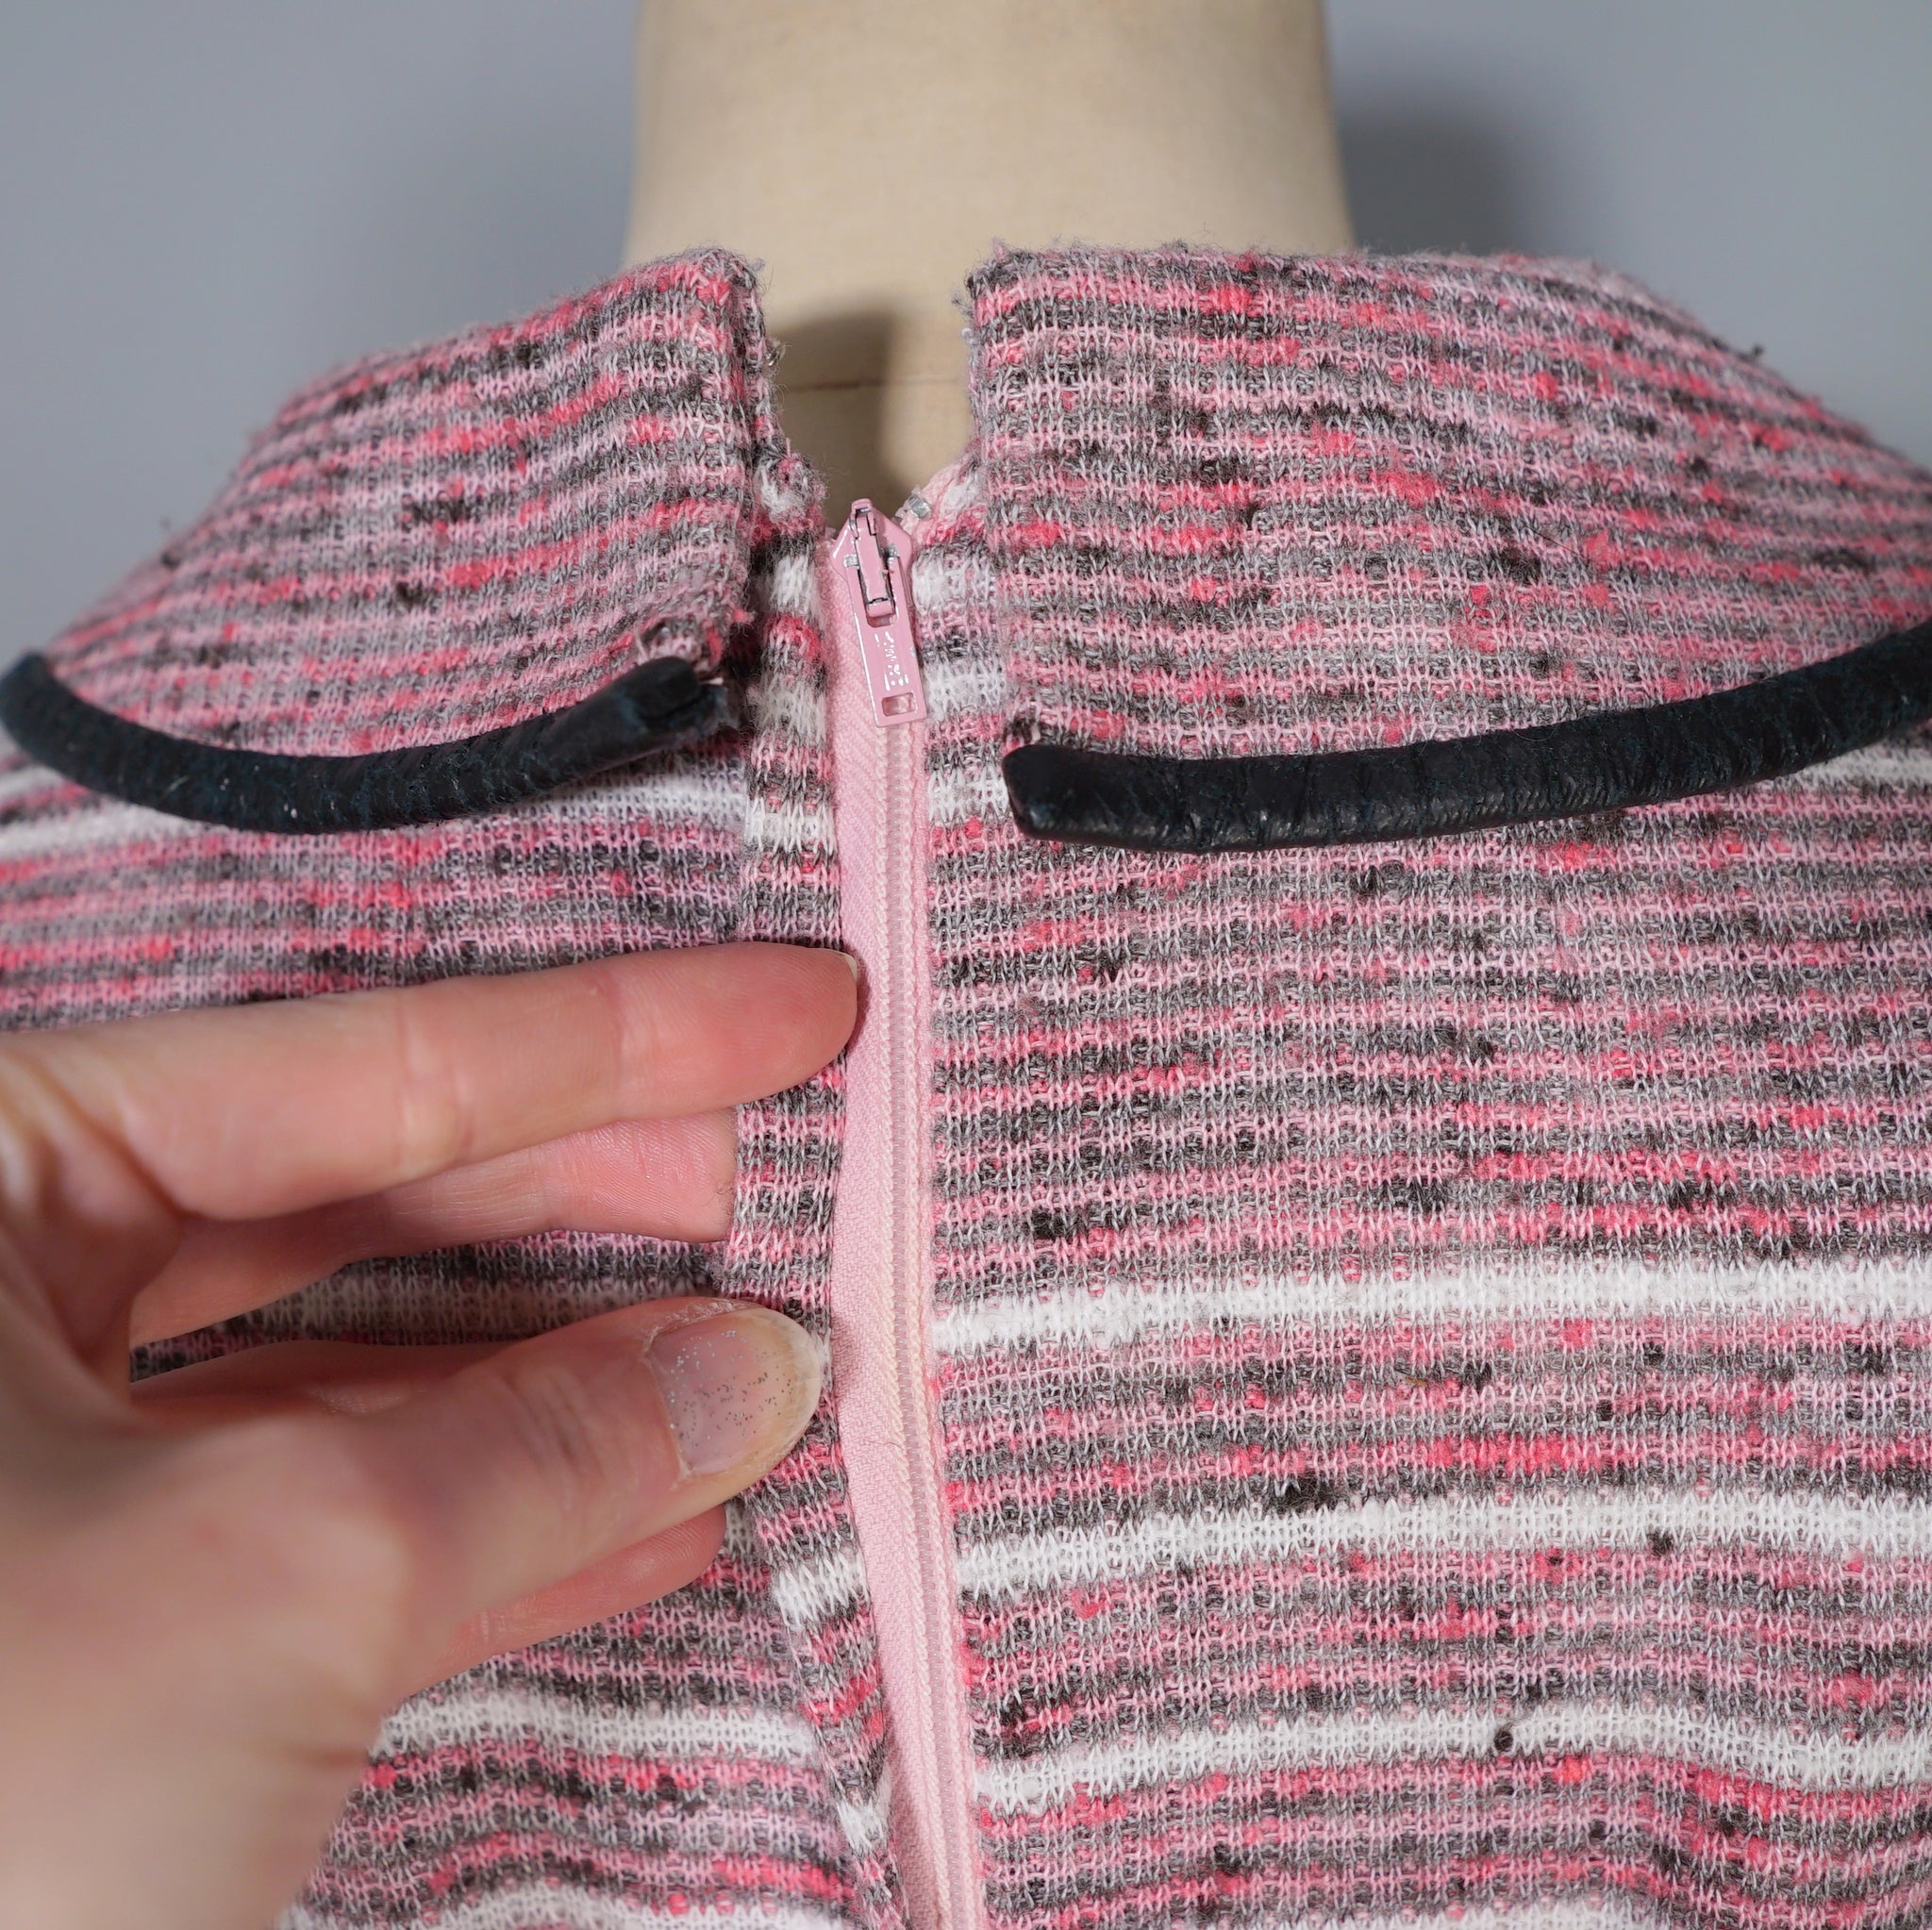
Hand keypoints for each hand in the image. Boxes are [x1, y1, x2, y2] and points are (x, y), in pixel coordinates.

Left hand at [0, 943, 856, 1929]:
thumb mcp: (278, 1573)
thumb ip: (540, 1443)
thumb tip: (752, 1366)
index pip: (344, 1064)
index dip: (606, 1039)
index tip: (792, 1006)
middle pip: (351, 1200)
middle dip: (593, 1204)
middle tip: (784, 1178)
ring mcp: (14, 1480)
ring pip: (345, 1376)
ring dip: (565, 1384)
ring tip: (752, 1356)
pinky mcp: (73, 1638)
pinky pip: (315, 1532)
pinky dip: (488, 1528)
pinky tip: (654, 1517)